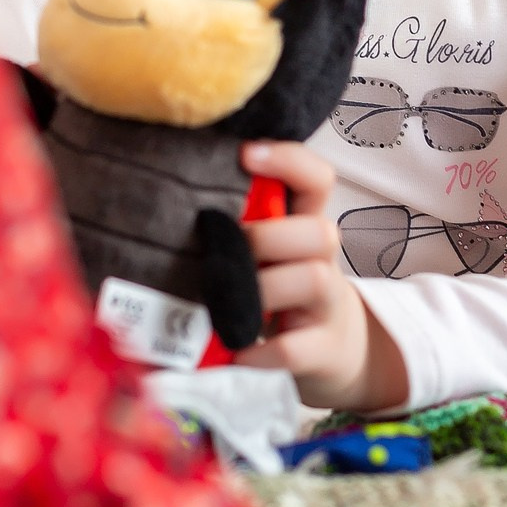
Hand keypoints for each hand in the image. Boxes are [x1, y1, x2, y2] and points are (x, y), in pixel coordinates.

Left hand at [232, 140, 407, 411]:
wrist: (335, 348)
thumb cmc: (284, 288)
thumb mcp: (272, 250)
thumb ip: (242, 221)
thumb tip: (171, 195)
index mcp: (306, 226)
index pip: (317, 178)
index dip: (288, 160)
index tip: (245, 154)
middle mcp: (323, 261)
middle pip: (321, 231)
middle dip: (268, 236)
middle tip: (226, 251)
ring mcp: (326, 306)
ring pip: (315, 280)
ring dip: (265, 289)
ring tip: (227, 304)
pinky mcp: (321, 349)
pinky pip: (294, 348)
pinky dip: (260, 351)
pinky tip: (235, 351)